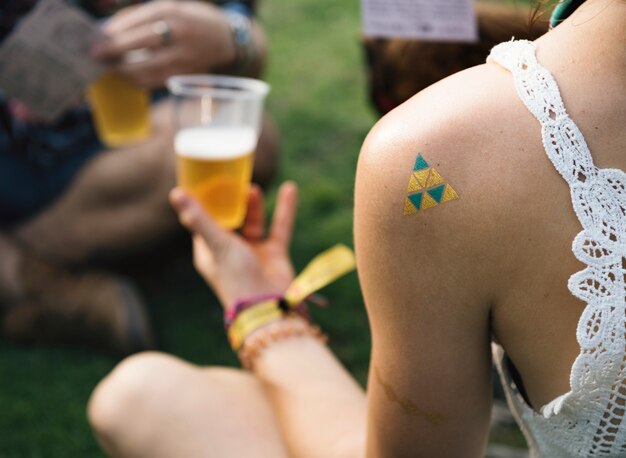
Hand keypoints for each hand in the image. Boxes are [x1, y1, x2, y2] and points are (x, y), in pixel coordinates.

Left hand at [92, 0, 235, 87]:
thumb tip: (107, 31)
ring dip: (124, 70)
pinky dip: (138, 80)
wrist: (226, 39)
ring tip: (109, 67)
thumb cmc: (191, 19)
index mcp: (173, 11)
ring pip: (147, 67)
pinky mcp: (184, 73)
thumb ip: (140, 17)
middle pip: (141, 43)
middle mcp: (179, 33)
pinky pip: (156, 80)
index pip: (137, 21)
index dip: (114, 32)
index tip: (96, 38)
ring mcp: (183, 55)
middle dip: (114, 51)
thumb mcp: (169, 7)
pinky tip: (126, 76)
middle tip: (95, 55)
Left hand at [170, 182, 297, 308]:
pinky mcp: (275, 254)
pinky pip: (281, 226)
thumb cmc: (236, 277)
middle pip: (230, 220)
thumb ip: (200, 218)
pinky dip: (285, 208)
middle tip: (231, 179)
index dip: (204, 203)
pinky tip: (290, 188)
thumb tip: (175, 192)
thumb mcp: (217, 244)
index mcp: (209, 251)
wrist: (269, 306)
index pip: (203, 222)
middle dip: (232, 201)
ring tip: (252, 187)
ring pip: (253, 222)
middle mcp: (229, 251)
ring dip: (254, 205)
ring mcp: (253, 253)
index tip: (206, 181)